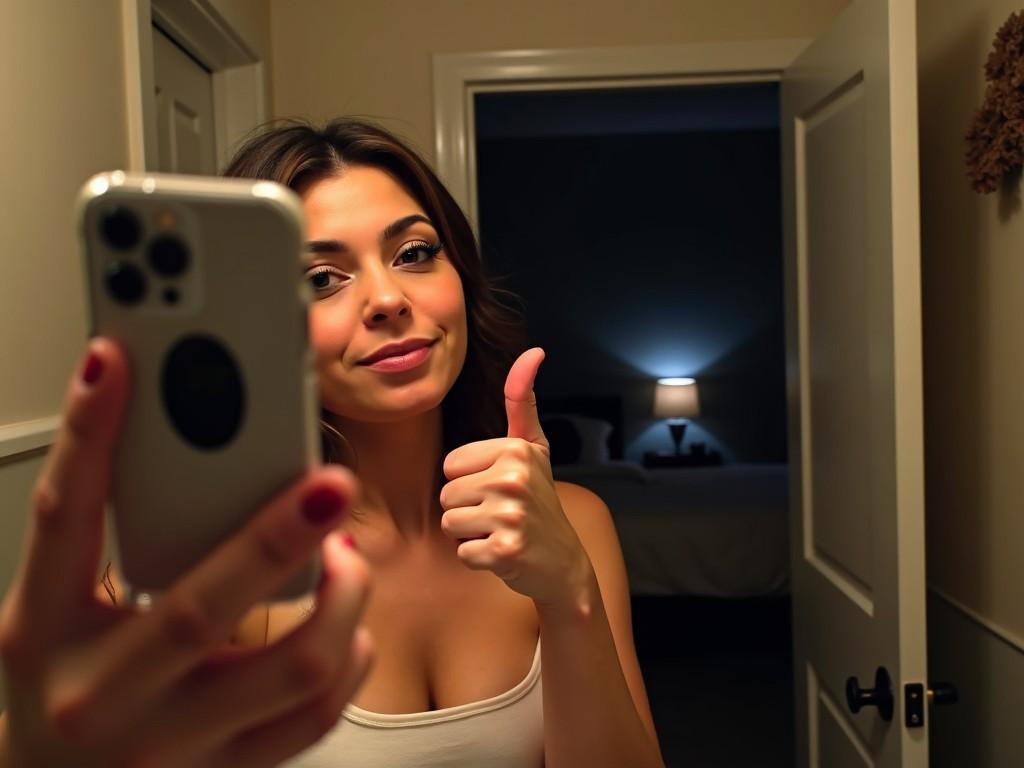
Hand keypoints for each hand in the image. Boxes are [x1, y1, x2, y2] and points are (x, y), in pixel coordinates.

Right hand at [0, 339, 372, 767]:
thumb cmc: (61, 684)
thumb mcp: (55, 608)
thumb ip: (107, 536)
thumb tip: (186, 441)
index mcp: (46, 631)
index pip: (60, 520)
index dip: (87, 435)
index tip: (116, 363)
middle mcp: (104, 692)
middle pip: (198, 609)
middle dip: (274, 537)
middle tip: (329, 483)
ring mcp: (172, 741)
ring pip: (292, 668)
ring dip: (339, 600)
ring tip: (341, 560)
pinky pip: (315, 716)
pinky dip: (348, 656)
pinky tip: (344, 625)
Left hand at [439, 348, 591, 607]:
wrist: (563, 561)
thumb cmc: (539, 500)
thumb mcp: (533, 447)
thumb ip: (522, 400)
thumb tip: (533, 351)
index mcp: (516, 449)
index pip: (450, 465)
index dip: (469, 480)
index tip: (499, 488)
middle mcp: (514, 479)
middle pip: (447, 494)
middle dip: (468, 508)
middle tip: (501, 514)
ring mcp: (511, 516)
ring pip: (450, 522)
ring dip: (470, 533)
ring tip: (500, 531)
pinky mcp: (504, 551)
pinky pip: (461, 552)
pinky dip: (477, 558)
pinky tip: (503, 553)